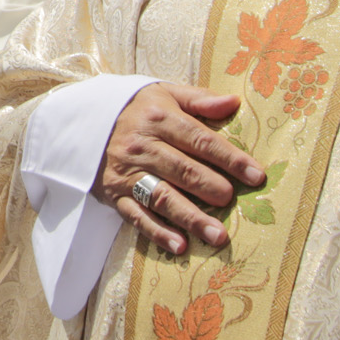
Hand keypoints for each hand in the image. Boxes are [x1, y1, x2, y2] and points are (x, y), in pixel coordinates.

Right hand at [96, 83, 264, 254]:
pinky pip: (138, 216)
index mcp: (159, 118)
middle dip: (210, 187)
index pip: (201, 140)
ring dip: (191, 218)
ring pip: (163, 197)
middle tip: (233, 201)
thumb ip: (200, 100)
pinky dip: (158, 232)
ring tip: (217, 236)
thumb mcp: (165, 93)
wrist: (83, 122)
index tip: (256, 175)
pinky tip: (180, 246)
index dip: (230, 159)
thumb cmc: (136, 109)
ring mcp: (128, 173)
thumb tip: (234, 103)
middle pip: (183, 170)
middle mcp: (143, 146)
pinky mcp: (115, 195)